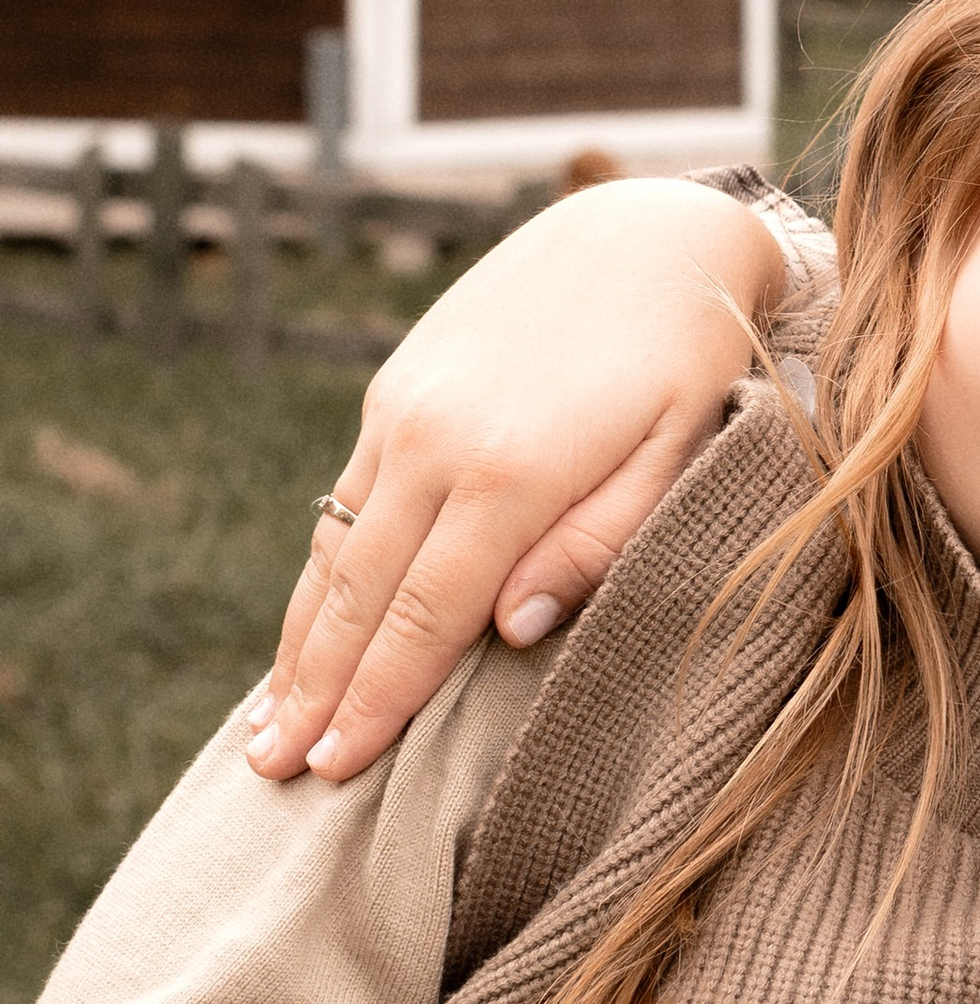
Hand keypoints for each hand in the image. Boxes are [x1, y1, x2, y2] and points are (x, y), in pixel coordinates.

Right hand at [250, 179, 797, 784]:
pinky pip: (343, 499)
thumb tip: (510, 633)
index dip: (378, 702)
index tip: (337, 771)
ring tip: (266, 722)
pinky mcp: (397, 387)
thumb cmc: (688, 358)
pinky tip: (310, 625)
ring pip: (334, 547)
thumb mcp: (681, 454)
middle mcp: (436, 438)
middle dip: (312, 691)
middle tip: (271, 773)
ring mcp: (405, 409)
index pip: (425, 617)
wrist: (647, 230)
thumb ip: (597, 544)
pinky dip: (320, 571)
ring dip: (299, 640)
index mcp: (511, 470)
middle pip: (358, 593)